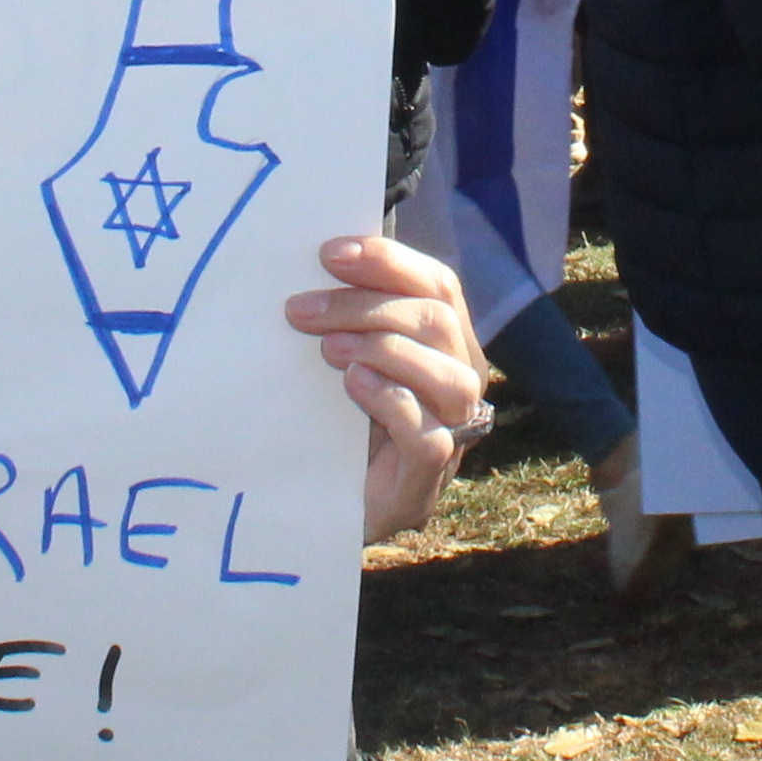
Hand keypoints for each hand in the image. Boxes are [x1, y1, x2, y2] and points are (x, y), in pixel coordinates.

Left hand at [292, 232, 477, 539]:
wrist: (312, 507)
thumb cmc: (330, 421)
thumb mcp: (339, 356)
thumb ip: (344, 315)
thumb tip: (316, 260)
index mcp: (446, 344)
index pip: (438, 286)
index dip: (389, 261)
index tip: (329, 253)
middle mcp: (461, 382)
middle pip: (437, 323)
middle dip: (367, 305)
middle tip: (301, 309)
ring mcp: (451, 434)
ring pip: (450, 378)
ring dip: (385, 349)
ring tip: (327, 348)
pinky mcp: (425, 482)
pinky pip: (431, 438)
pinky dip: (394, 403)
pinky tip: (355, 384)